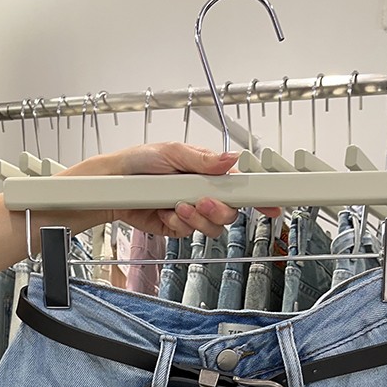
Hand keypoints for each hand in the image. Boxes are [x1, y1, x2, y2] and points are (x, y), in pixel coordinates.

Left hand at [58, 142, 280, 237]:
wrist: (113, 185)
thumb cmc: (140, 162)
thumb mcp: (171, 152)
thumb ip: (202, 159)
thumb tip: (231, 158)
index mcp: (209, 172)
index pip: (241, 185)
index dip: (260, 196)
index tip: (273, 205)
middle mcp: (204, 192)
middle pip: (230, 212)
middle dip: (218, 210)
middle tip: (203, 201)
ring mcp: (191, 212)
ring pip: (212, 227)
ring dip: (196, 218)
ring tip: (177, 206)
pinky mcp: (177, 227)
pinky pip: (189, 233)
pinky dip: (178, 225)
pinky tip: (166, 213)